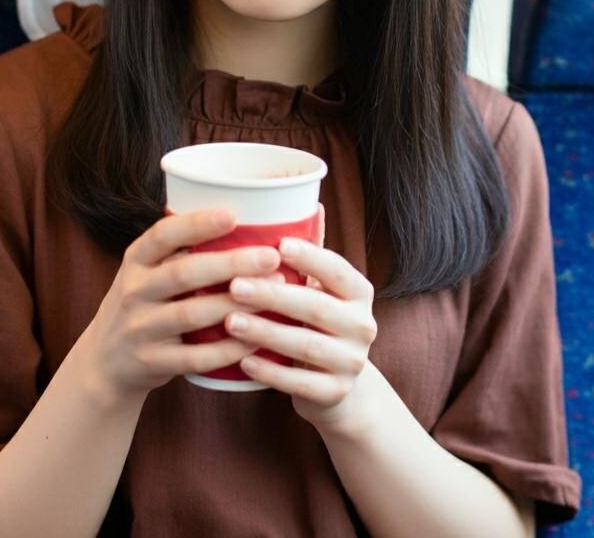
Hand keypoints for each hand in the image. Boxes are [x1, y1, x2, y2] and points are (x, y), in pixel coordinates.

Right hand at [82, 209, 283, 404]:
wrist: (104, 363)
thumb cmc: (143, 303)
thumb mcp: (147, 271)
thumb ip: (180, 250)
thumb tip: (246, 219)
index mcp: (136, 260)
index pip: (162, 235)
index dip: (197, 224)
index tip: (233, 215)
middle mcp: (133, 291)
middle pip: (183, 273)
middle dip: (230, 263)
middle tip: (271, 256)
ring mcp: (140, 329)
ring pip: (192, 315)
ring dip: (235, 304)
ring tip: (274, 293)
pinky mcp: (152, 363)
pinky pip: (195, 357)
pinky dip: (227, 349)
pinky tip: (256, 339)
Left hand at [222, 205, 378, 432]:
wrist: (338, 388)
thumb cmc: (318, 323)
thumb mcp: (322, 289)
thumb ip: (312, 252)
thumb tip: (307, 200)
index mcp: (360, 292)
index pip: (338, 269)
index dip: (310, 257)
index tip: (277, 245)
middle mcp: (363, 325)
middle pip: (316, 307)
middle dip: (273, 295)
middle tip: (234, 285)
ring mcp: (352, 362)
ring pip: (305, 344)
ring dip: (265, 331)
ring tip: (229, 320)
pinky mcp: (335, 394)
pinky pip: (299, 382)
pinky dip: (269, 372)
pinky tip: (242, 361)